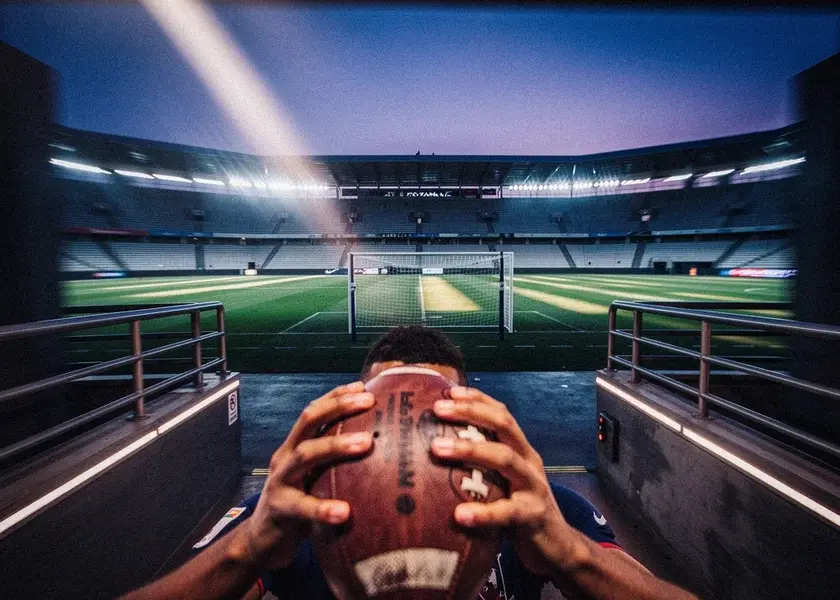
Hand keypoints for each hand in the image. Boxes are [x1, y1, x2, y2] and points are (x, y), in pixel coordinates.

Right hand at [242, 381, 374, 568]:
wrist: (262, 541)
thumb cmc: (298, 506)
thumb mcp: (313, 479)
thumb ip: (335, 465)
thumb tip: (378, 451)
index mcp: (294, 447)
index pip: (314, 412)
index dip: (336, 395)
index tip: (363, 386)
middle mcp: (285, 457)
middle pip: (308, 420)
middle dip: (339, 407)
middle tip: (369, 402)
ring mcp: (279, 481)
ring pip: (305, 455)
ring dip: (336, 445)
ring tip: (365, 443)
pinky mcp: (278, 509)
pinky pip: (302, 507)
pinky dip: (323, 508)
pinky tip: (344, 512)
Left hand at [431, 386, 576, 577]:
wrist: (558, 547)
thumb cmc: (520, 510)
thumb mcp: (503, 482)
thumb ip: (481, 467)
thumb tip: (436, 453)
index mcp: (521, 450)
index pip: (501, 414)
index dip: (477, 399)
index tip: (449, 390)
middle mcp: (528, 461)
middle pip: (503, 425)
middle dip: (470, 412)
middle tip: (438, 409)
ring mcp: (533, 487)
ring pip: (505, 458)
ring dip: (470, 449)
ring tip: (437, 448)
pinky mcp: (533, 516)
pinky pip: (507, 512)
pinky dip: (483, 513)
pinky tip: (460, 515)